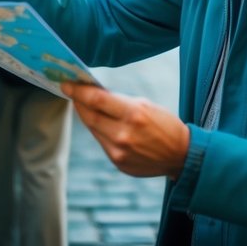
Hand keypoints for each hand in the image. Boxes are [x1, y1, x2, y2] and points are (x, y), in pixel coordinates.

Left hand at [64, 82, 189, 178]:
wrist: (181, 154)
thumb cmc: (164, 124)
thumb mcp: (145, 105)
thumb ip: (119, 102)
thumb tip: (95, 95)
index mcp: (133, 114)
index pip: (96, 100)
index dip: (78, 91)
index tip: (66, 83)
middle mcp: (123, 134)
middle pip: (90, 116)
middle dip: (78, 102)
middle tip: (70, 91)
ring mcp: (119, 151)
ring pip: (93, 129)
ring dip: (87, 116)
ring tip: (84, 104)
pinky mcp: (118, 162)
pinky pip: (102, 142)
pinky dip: (99, 130)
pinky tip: (101, 123)